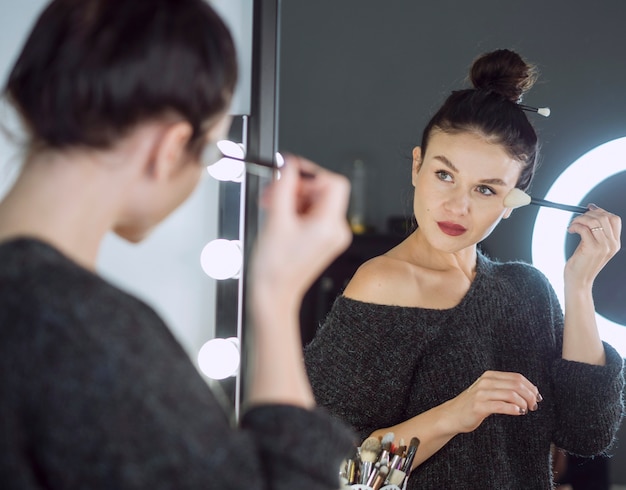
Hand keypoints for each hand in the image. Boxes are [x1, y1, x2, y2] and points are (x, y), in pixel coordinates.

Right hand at [250, 155, 351, 307]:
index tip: (291, 172)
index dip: (311, 174)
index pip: (333, 183)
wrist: (272, 295)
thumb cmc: (274, 269)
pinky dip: (295, 210)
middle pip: (323, 191)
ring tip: (272, 206)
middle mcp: (335, 230)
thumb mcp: (276, 219)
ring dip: (292, 198)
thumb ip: (284, 186)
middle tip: (274, 190)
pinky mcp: (321, 240)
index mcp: (330, 225)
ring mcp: (330, 236)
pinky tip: (279, 216)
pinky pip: (311, 214)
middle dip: (297, 187)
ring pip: (315, 201)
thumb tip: (289, 165)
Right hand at [445, 371, 541, 433]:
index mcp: (489, 376)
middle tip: (534, 406)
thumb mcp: (488, 391)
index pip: (517, 377)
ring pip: (511, 394)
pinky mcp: (479, 406)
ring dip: (524, 403)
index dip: (530, 387)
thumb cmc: (473, 404)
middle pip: (516, 385)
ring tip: (526, 410)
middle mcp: (486, 382)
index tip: (537, 397)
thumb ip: (504, 388)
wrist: (452, 415)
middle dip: (530, 396)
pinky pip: (501, 406)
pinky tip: (518, 412)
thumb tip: (529, 392)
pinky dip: (514, 409)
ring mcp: (481, 393)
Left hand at [565, 205, 620, 288]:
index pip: (614, 219)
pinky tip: (570, 230)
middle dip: (588, 214)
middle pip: (604, 217)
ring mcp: (603, 247)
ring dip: (579, 219)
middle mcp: (612, 244)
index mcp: (615, 243)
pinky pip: (584, 229)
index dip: (601, 211)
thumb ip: (596, 233)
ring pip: (594, 221)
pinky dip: (575, 226)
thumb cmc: (582, 263)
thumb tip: (590, 214)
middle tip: (577, 219)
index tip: (589, 209)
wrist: (579, 281)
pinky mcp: (592, 249)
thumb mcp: (594, 247)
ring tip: (572, 225)